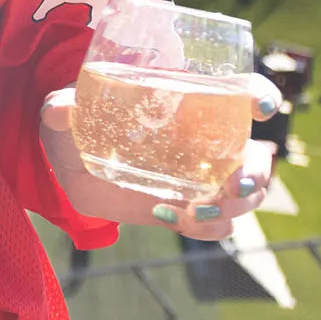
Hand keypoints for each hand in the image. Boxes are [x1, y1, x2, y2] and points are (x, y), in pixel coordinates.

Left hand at [40, 74, 280, 239]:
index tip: (260, 105)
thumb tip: (62, 109)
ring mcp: (201, 177)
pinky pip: (217, 225)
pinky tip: (171, 218)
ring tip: (199, 211)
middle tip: (233, 184)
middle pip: (256, 156)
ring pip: (246, 196)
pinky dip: (205, 228)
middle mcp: (205, 141)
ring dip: (236, 207)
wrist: (70, 167)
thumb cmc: (77, 125)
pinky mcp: (189, 208)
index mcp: (187, 103)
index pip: (240, 91)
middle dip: (256, 172)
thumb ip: (60, 108)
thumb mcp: (64, 111)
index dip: (259, 94)